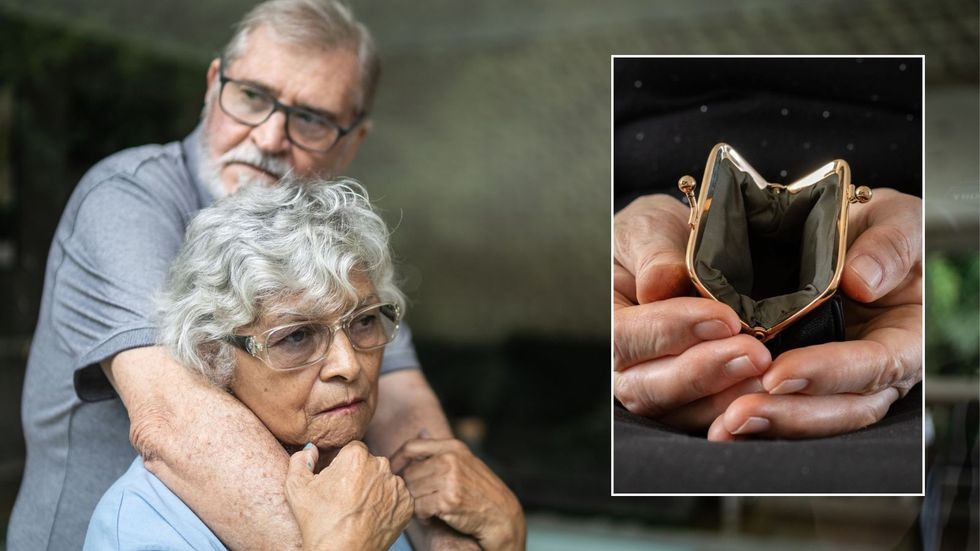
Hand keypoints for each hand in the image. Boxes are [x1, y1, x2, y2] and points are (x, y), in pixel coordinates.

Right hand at [285, 441, 413, 550]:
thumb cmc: (319, 522)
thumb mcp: (296, 488)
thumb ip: (300, 460)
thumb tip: (312, 450)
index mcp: (357, 455)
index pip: (353, 450)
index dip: (343, 466)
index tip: (337, 482)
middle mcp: (382, 466)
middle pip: (370, 464)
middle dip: (360, 475)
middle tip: (346, 498)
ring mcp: (397, 486)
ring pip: (385, 480)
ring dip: (375, 490)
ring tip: (359, 509)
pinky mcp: (408, 504)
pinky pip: (397, 498)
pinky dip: (387, 505)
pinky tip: (371, 516)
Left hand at [391, 437, 525, 550]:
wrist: (501, 514)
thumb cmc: (480, 489)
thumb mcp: (464, 461)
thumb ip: (440, 449)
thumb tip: (419, 431)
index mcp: (453, 447)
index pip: (411, 446)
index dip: (397, 460)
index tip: (393, 472)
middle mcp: (450, 460)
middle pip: (409, 472)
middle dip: (410, 488)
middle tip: (419, 499)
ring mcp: (450, 480)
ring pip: (413, 491)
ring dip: (417, 503)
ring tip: (428, 508)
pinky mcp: (448, 501)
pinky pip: (419, 508)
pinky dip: (422, 515)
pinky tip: (433, 516)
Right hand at [614, 195, 772, 429]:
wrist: (677, 252)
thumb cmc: (657, 239)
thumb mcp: (649, 226)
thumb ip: (654, 254)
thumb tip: (658, 284)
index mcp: (604, 320)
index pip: (626, 336)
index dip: (672, 331)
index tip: (724, 319)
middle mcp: (620, 366)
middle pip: (648, 386)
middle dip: (703, 372)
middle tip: (754, 354)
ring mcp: (653, 389)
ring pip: (678, 412)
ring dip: (724, 398)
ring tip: (767, 374)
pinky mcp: (687, 404)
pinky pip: (705, 420)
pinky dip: (734, 412)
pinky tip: (766, 395)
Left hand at [708, 188, 921, 439]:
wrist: (836, 231)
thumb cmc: (874, 228)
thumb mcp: (893, 221)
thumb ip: (889, 247)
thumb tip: (861, 282)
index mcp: (905, 337)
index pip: (873, 366)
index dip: (829, 373)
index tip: (780, 374)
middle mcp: (872, 371)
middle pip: (840, 409)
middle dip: (790, 416)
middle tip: (739, 415)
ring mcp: (836, 382)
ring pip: (807, 417)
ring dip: (765, 425)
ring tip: (723, 425)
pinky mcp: (798, 380)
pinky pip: (777, 406)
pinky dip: (746, 415)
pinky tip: (713, 423)